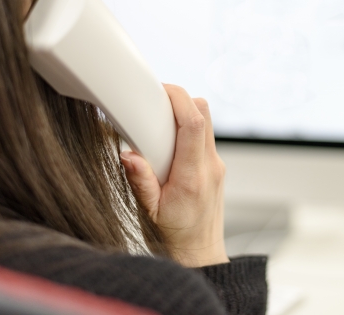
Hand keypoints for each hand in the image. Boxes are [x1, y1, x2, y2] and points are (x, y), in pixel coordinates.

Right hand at [120, 84, 228, 266]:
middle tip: (155, 103)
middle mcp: (210, 166)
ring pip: (207, 122)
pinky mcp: (215, 166)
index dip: (179, 99)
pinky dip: (188, 128)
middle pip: (205, 113)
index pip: (194, 124)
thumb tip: (127, 154)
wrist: (199, 253)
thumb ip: (140, 182)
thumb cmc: (174, 236)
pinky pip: (205, 135)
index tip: (160, 90)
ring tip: (158, 123)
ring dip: (185, 113)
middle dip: (181, 99)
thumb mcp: (150, 212)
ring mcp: (216, 165)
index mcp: (193, 176)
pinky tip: (168, 142)